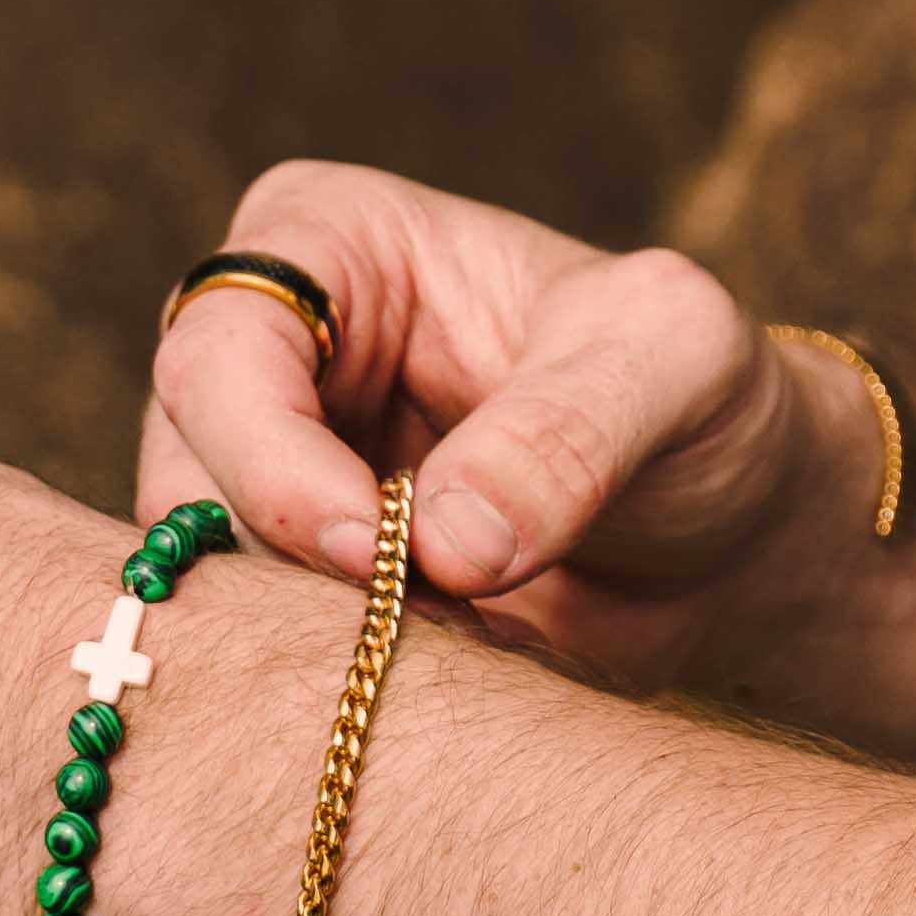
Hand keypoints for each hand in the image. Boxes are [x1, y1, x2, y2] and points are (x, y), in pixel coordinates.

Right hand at [139, 161, 882, 683]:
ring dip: (313, 629)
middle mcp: (263, 352)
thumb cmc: (699, 403)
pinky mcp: (281, 578)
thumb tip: (443, 544)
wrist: (730, 536)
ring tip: (463, 634)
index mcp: (321, 239)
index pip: (220, 352)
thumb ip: (564, 434)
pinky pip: (250, 644)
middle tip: (420, 617)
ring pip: (204, 575)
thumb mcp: (672, 363)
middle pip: (185, 472)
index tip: (370, 552)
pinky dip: (331, 676)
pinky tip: (439, 671)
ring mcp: (257, 472)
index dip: (270, 460)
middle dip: (292, 559)